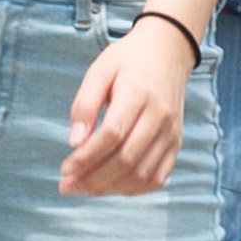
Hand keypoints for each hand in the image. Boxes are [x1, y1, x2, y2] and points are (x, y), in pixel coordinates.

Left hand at [62, 12, 195, 196]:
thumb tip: (74, 142)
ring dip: (109, 188)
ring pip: (142, 173)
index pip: (112, 135)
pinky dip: (133, 189)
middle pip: (127, 159)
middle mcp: (159, 116)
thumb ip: (85, 104)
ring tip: (83, 188)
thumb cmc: (128, 60)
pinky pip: (158, 177)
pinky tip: (110, 186)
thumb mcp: (100, 70)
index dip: (87, 157)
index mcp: (138, 94)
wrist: (168, 51)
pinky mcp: (176, 142)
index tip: (65, 169)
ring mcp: (171, 132)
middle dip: (93, 179)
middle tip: (67, 185)